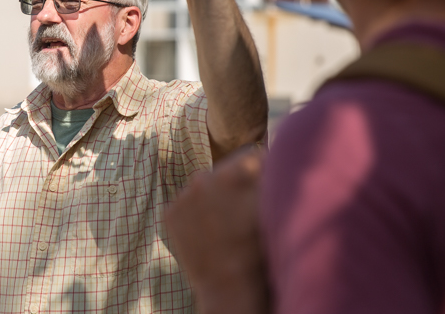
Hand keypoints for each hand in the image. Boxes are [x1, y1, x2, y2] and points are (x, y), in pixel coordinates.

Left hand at [165, 146, 270, 313]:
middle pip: (226, 170)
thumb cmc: (261, 250)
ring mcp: (184, 195)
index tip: (265, 185)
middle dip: (236, 183)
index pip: (253, 156)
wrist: (230, 289)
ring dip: (215, 196)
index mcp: (235, 172)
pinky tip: (210, 231)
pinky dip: (196, 213)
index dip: (261, 170)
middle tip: (244, 208)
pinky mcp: (170, 213)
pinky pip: (187, 203)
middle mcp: (205, 176)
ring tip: (227, 222)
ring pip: (205, 186)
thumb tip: (270, 155)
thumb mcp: (274, 206)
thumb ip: (272, 175)